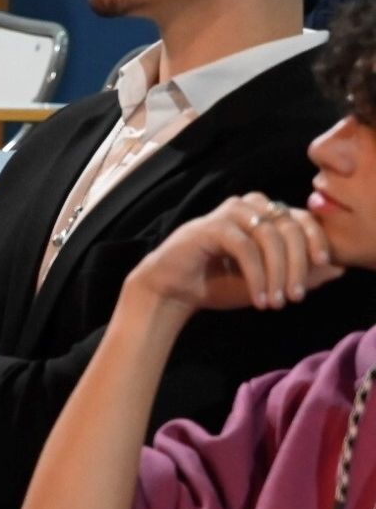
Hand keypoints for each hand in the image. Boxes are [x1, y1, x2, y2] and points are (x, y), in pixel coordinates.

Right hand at [127, 193, 341, 315]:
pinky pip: (245, 248)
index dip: (316, 239)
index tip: (325, 266)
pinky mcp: (210, 226)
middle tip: (295, 297)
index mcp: (262, 214)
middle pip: (289, 226)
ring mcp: (227, 213)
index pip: (301, 217)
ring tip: (275, 302)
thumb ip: (298, 274)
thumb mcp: (267, 282)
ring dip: (277, 273)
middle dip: (297, 265)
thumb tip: (336, 269)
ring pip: (270, 236)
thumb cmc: (218, 283)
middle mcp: (247, 206)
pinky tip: (257, 297)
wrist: (173, 290)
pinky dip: (256, 276)